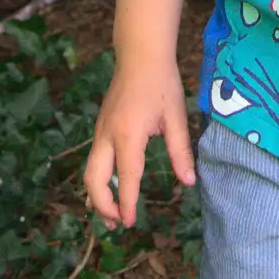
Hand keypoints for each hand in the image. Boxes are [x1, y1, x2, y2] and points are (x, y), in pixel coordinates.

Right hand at [83, 62, 193, 231]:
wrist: (140, 55)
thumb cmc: (162, 82)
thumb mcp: (176, 116)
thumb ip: (181, 151)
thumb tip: (189, 181)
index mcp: (128, 134)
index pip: (127, 177)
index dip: (128, 203)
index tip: (131, 224)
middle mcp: (108, 136)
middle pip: (94, 180)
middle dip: (103, 206)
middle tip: (118, 224)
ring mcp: (100, 131)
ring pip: (90, 171)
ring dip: (97, 196)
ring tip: (110, 215)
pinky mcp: (100, 128)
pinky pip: (94, 160)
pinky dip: (98, 180)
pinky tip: (109, 189)